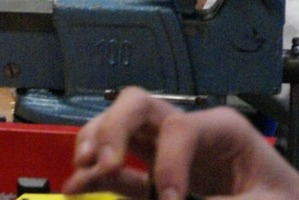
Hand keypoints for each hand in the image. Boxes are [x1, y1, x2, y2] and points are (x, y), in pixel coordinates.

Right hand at [65, 87, 298, 199]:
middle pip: (138, 106)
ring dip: (97, 142)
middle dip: (114, 129)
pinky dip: (97, 175)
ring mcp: (170, 152)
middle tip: (104, 163)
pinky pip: (122, 170)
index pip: (179, 128)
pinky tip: (76, 186)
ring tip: (83, 168)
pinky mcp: (160, 177)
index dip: (167, 162)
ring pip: (121, 129)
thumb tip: (172, 199)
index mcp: (222, 128)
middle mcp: (189, 131)